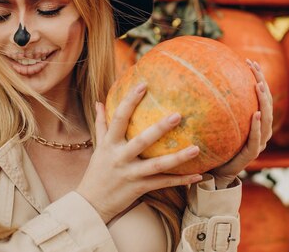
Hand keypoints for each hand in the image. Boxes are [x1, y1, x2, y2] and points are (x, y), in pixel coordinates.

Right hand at [76, 83, 202, 223]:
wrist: (91, 204)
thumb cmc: (97, 172)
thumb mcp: (98, 147)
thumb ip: (101, 124)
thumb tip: (98, 102)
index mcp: (110, 143)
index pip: (119, 118)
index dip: (130, 100)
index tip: (143, 85)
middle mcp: (120, 157)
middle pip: (141, 141)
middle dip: (159, 128)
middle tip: (178, 115)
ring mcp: (130, 174)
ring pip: (156, 165)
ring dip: (177, 158)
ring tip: (196, 148)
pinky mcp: (139, 188)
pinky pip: (163, 184)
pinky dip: (180, 180)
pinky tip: (198, 176)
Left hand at [210, 59, 272, 187]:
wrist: (215, 173)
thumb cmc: (214, 146)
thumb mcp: (214, 122)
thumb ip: (212, 105)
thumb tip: (194, 78)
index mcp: (254, 121)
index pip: (260, 95)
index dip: (258, 78)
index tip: (250, 61)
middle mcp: (260, 131)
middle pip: (267, 103)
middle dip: (263, 83)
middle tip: (255, 67)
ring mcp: (258, 143)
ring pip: (267, 119)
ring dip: (264, 101)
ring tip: (258, 86)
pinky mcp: (251, 155)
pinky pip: (256, 139)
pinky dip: (257, 126)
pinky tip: (256, 114)